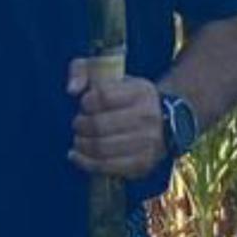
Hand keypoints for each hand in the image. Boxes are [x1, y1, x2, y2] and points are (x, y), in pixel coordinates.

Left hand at [67, 61, 167, 175]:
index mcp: (141, 92)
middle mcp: (148, 117)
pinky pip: (106, 166)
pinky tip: (77, 156)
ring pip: (100, 147)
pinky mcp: (142, 164)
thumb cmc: (127, 98)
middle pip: (99, 125)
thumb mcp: (110, 74)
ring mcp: (147, 143)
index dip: (86, 101)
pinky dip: (85, 162)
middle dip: (80, 125)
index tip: (85, 104)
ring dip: (81, 144)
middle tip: (78, 124)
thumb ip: (83, 70)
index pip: (102, 96)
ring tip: (78, 140)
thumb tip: (71, 90)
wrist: (165, 122)